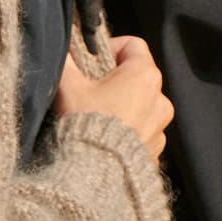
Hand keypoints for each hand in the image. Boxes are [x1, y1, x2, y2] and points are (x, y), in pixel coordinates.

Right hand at [56, 33, 172, 159]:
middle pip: (136, 77)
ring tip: (96, 117)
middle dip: (113, 80)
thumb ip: (65, 62)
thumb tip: (62, 50)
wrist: (93, 174)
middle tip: (88, 90)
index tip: (90, 61)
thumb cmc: (85, 125)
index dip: (109, 47)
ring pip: (140, 106)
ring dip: (121, 107)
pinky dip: (126, 132)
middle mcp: (160, 100)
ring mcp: (160, 128)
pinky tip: (105, 139)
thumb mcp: (69, 86)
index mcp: (145, 76)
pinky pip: (141, 133)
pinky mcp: (154, 152)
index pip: (133, 45)